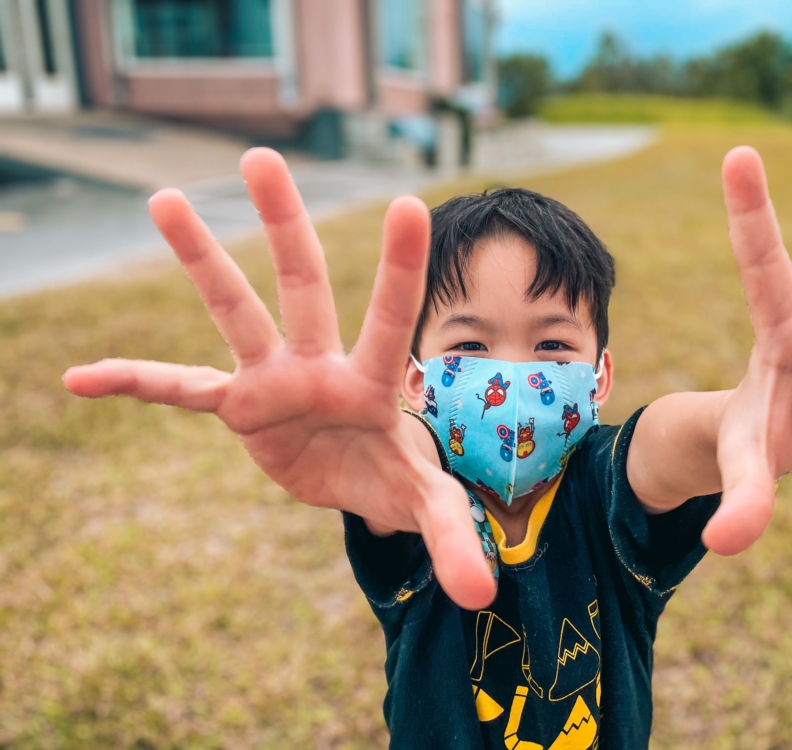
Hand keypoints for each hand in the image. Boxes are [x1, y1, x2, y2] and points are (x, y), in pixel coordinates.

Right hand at [62, 148, 495, 609]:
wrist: (358, 482)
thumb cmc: (398, 475)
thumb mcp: (428, 507)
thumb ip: (454, 540)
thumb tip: (482, 597)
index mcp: (373, 381)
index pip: (392, 317)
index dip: (401, 267)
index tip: (409, 202)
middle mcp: (319, 365)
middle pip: (303, 284)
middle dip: (284, 225)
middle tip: (261, 156)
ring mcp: (273, 380)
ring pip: (235, 311)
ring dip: (201, 260)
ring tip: (164, 198)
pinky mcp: (238, 408)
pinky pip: (180, 390)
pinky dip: (136, 383)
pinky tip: (79, 380)